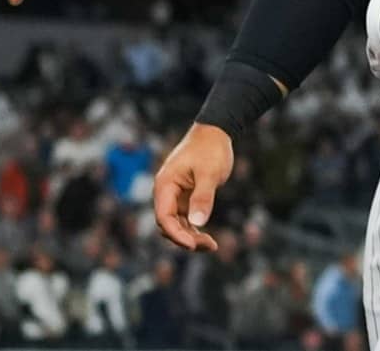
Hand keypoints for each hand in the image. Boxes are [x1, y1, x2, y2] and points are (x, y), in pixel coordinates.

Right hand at [153, 123, 233, 251]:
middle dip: (185, 239)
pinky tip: (208, 240)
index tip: (193, 245)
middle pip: (168, 225)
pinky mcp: (185, 198)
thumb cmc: (210, 149)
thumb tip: (197, 222)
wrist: (216, 133)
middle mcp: (166, 192)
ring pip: (177, 225)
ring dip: (191, 237)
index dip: (176, 234)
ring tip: (212, 245)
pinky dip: (194, 230)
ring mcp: (175, 196)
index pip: (163, 217)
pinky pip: (185, 220)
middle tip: (210, 245)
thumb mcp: (209, 173)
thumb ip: (203, 197)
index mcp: (165, 184)